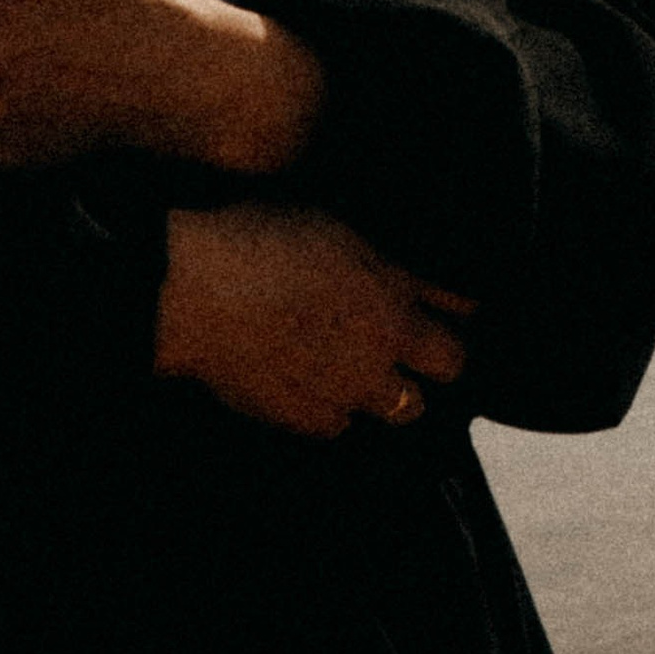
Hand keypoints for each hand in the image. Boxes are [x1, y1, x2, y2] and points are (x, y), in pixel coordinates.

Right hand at [152, 201, 475, 439]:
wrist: (192, 290)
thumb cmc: (256, 238)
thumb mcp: (336, 228)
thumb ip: (389, 263)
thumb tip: (426, 281)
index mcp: (395, 301)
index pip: (462, 326)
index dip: (461, 320)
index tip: (456, 314)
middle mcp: (382, 354)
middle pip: (446, 372)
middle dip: (435, 358)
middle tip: (411, 343)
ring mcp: (346, 393)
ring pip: (397, 408)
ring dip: (388, 388)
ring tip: (357, 363)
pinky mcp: (306, 420)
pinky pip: (341, 424)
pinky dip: (336, 408)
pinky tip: (313, 381)